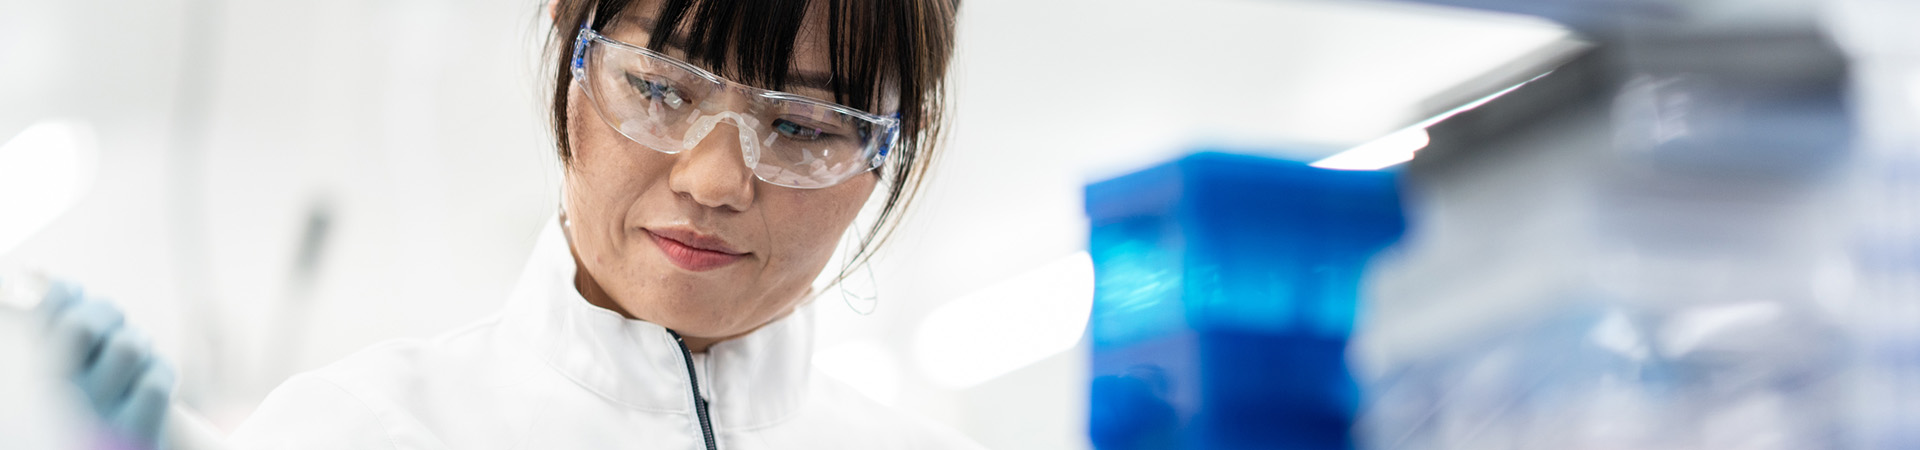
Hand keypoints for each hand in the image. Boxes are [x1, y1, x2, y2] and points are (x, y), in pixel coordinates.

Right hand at [38, 281, 175, 448]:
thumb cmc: (66, 414)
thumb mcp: (42, 374)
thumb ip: (41, 330)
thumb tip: (34, 271)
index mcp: (25, 373)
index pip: (43, 310)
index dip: (63, 291)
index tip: (73, 292)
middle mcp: (52, 394)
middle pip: (85, 324)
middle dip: (106, 313)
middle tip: (112, 322)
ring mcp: (94, 416)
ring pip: (127, 346)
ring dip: (136, 342)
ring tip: (131, 355)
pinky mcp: (135, 435)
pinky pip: (155, 381)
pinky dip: (159, 373)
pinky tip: (149, 382)